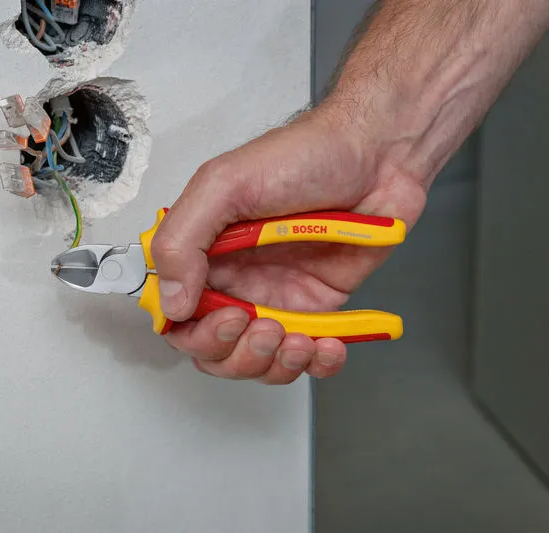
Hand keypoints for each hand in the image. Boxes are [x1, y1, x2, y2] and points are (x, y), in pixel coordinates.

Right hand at [151, 103, 427, 383]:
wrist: (378, 154)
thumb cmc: (303, 155)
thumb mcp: (225, 185)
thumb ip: (183, 240)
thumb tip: (170, 301)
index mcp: (203, 253)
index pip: (177, 315)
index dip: (195, 333)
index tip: (229, 318)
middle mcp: (234, 279)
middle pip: (214, 349)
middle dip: (238, 354)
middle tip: (266, 328)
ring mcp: (275, 296)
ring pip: (258, 361)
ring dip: (275, 364)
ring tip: (300, 339)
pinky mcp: (316, 307)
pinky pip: (307, 355)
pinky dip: (317, 363)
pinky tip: (327, 346)